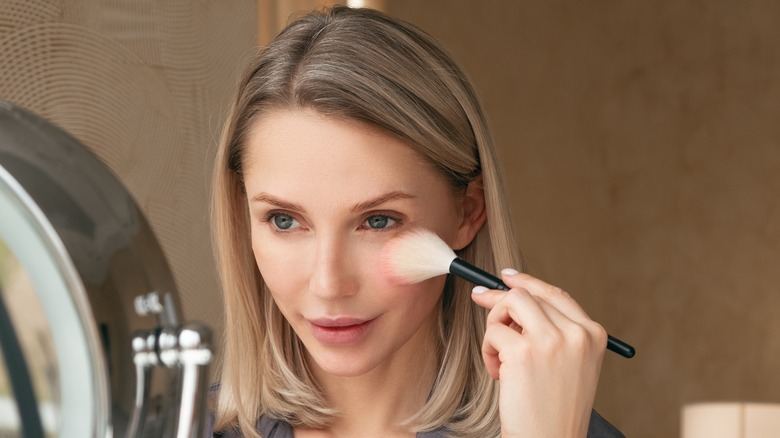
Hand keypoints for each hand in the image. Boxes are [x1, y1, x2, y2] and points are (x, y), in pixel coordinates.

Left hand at [471, 269, 606, 437]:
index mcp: (593, 334)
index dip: (527, 282)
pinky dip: (488, 351)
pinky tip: (500, 375)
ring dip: (494, 326)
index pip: (555, 294)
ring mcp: (551, 341)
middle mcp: (576, 333)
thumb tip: (511, 294)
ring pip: (509, 303)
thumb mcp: (569, 364)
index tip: (505, 276)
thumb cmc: (553, 408)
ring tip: (499, 357)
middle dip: (499, 300)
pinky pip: (493, 332)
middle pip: (527, 295)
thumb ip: (552, 330)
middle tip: (479, 301)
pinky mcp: (523, 352)